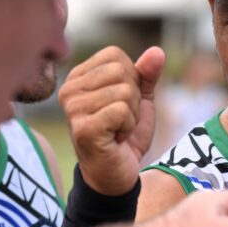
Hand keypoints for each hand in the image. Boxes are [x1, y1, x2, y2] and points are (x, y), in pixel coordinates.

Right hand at [60, 45, 164, 195]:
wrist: (116, 175)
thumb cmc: (124, 136)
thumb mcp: (139, 100)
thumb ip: (146, 75)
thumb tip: (157, 51)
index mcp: (79, 77)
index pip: (115, 55)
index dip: (131, 79)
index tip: (121, 104)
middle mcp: (69, 89)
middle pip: (121, 71)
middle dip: (133, 98)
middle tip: (121, 120)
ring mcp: (73, 109)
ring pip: (124, 91)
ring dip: (131, 115)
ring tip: (118, 130)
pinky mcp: (83, 128)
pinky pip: (121, 110)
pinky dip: (128, 127)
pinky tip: (116, 139)